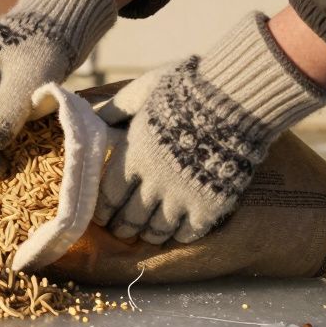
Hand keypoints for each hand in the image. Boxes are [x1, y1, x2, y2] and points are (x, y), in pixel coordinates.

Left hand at [93, 13, 325, 243]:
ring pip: (157, 230)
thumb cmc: (184, 90)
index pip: (108, 197)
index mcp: (132, 157)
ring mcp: (182, 197)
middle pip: (129, 219)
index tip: (103, 215)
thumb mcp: (141, 92)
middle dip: (122, 227)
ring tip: (147, 234)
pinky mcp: (210, 206)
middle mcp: (152, 183)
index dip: (103, 210)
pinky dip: (180, 236)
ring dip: (149, 235)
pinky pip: (189, 233)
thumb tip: (91, 114)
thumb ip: (115, 109)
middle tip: (122, 230)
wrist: (234, 100)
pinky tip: (178, 232)